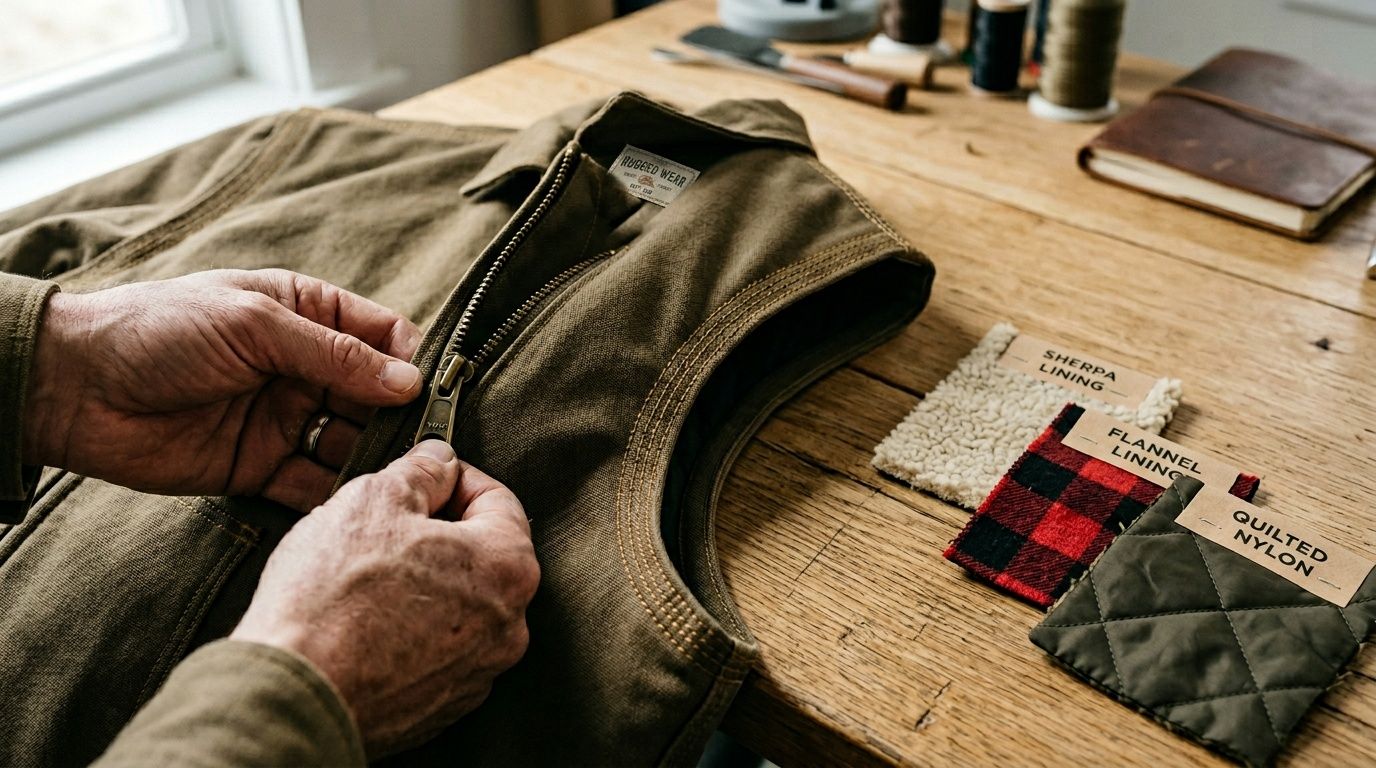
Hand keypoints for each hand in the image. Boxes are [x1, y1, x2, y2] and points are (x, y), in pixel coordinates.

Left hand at [23, 269, 422, 510]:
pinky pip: (311, 484)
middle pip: (376, 396)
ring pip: (351, 443)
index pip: (383, 335)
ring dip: (371, 459)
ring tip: (385, 477)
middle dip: (399, 419)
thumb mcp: (254, 325)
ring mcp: (284, 418)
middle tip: (419, 447)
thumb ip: (334, 354)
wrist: (74, 388)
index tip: (427, 392)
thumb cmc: (160, 330)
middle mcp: (303, 367)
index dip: (410, 361)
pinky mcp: (259, 467)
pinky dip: (332, 494)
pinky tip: (348, 502)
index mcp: (306, 314)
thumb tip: (408, 381)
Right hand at [230, 440, 538, 754]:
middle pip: (481, 556)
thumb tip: (438, 460)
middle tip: (384, 527)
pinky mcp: (443, 707)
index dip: (454, 478)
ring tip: (366, 577)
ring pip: (459, 605)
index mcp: (508, 568)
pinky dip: (410, 632)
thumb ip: (421, 471)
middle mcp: (509, 626)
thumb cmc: (333, 597)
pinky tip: (365, 623)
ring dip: (424, 583)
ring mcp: (478, 672)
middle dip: (437, 533)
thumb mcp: (374, 499)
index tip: (422, 476)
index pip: (498, 500)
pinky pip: (435, 651)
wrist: (292, 694)